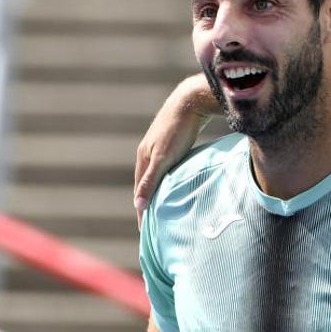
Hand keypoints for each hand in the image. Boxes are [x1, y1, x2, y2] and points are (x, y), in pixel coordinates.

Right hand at [134, 75, 217, 226]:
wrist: (192, 101)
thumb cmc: (179, 130)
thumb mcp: (164, 158)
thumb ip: (151, 181)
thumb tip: (138, 206)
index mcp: (143, 157)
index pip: (139, 191)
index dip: (142, 210)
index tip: (145, 231)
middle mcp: (149, 152)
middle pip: (146, 184)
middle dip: (148, 203)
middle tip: (155, 225)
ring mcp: (161, 146)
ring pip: (159, 175)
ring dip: (160, 191)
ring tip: (166, 208)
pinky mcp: (175, 141)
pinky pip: (170, 166)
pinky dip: (171, 179)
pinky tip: (180, 184)